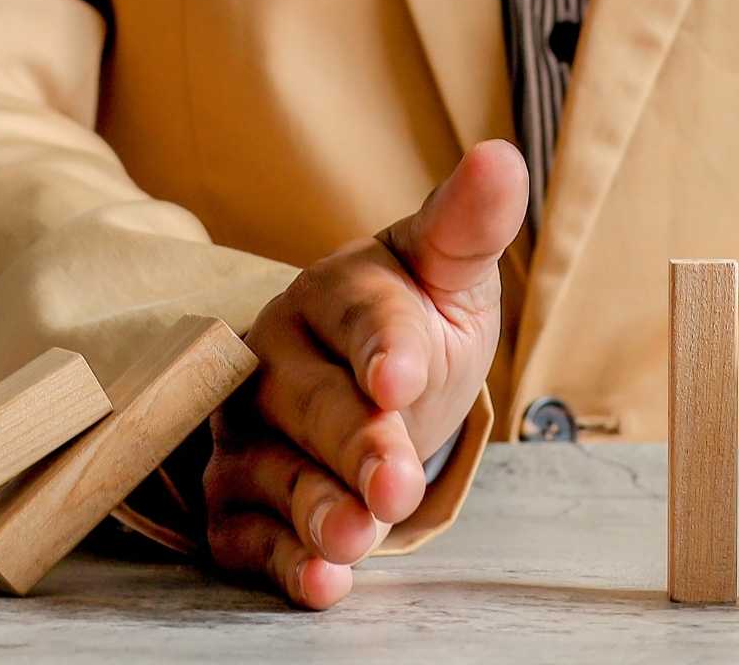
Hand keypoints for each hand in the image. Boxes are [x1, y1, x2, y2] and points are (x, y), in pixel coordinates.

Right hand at [203, 139, 527, 607]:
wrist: (377, 383)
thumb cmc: (415, 320)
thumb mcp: (449, 273)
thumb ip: (470, 226)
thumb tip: (500, 158)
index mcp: (332, 291)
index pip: (359, 314)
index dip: (381, 346)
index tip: (402, 378)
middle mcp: (275, 357)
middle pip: (311, 403)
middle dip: (354, 445)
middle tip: (393, 484)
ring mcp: (249, 430)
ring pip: (274, 473)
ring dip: (315, 510)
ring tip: (358, 538)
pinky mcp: (238, 498)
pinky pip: (251, 535)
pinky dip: (283, 562)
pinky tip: (321, 581)